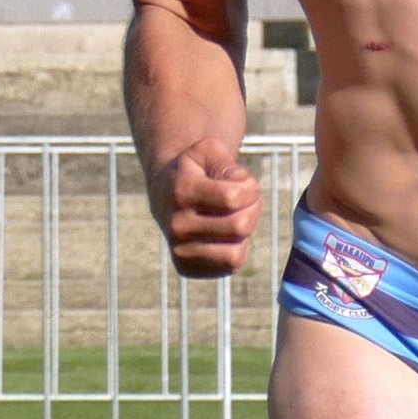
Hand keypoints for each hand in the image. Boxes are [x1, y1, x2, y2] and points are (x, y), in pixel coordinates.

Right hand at [154, 134, 260, 278]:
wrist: (165, 193)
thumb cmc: (195, 170)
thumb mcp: (208, 151)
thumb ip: (227, 162)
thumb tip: (241, 186)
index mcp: (182, 191)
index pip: (233, 198)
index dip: (250, 189)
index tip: (245, 184)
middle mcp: (176, 224)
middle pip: (240, 226)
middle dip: (252, 211)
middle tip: (243, 202)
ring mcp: (178, 249)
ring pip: (236, 254)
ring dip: (245, 235)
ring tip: (235, 219)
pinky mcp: (185, 267)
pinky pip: (229, 267)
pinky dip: (235, 250)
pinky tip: (224, 236)